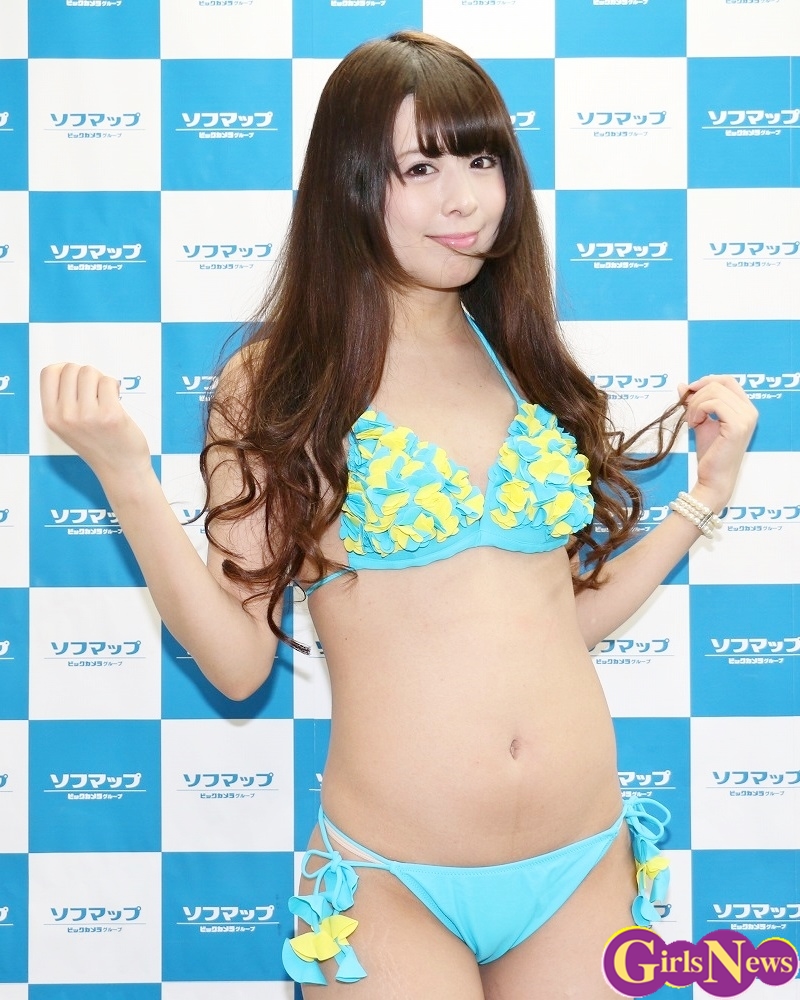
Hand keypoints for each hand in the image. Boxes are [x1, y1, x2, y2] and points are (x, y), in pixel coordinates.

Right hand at [40, 363, 151, 480]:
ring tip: (107, 398)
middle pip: (71, 369)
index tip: (77, 379)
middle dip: (87, 375)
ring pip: (90, 372)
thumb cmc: (97, 445)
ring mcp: (87, 415)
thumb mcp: (67, 427)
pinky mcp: (110, 415)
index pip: (48, 373)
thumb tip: (68, 368)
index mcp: (51, 416)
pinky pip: (109, 382)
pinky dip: (114, 387)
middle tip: (97, 392)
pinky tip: (117, 402)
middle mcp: (65, 415)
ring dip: (101, 380)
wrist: (121, 470)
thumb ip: (63, 401)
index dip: (64, 369)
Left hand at [678, 375, 757, 511]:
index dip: (706, 380)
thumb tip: (682, 385)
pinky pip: (713, 404)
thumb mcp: (700, 421)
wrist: (713, 478)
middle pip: (719, 384)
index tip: (689, 391)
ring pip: (714, 392)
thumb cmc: (710, 453)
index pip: (727, 380)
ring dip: (695, 405)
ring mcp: (746, 418)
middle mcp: (750, 411)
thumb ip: (694, 402)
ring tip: (692, 423)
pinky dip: (698, 411)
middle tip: (688, 415)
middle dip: (697, 395)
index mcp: (745, 408)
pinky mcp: (737, 426)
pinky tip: (694, 425)